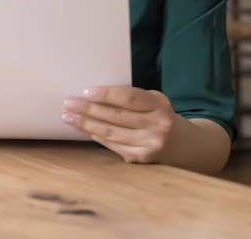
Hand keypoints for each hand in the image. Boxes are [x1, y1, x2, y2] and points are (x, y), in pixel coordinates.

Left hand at [61, 86, 179, 163]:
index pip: (128, 98)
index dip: (105, 95)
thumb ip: (130, 98)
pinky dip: (95, 136)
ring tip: (68, 116)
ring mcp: (150, 144)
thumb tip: (92, 95)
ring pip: (111, 133)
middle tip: (68, 102)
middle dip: (88, 109)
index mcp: (159, 104)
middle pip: (116, 116)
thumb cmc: (159, 115)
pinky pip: (112, 145)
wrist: (182, 144)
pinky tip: (82, 129)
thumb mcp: (153, 101)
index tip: (85, 91)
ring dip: (86, 124)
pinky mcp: (141, 158)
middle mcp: (157, 125)